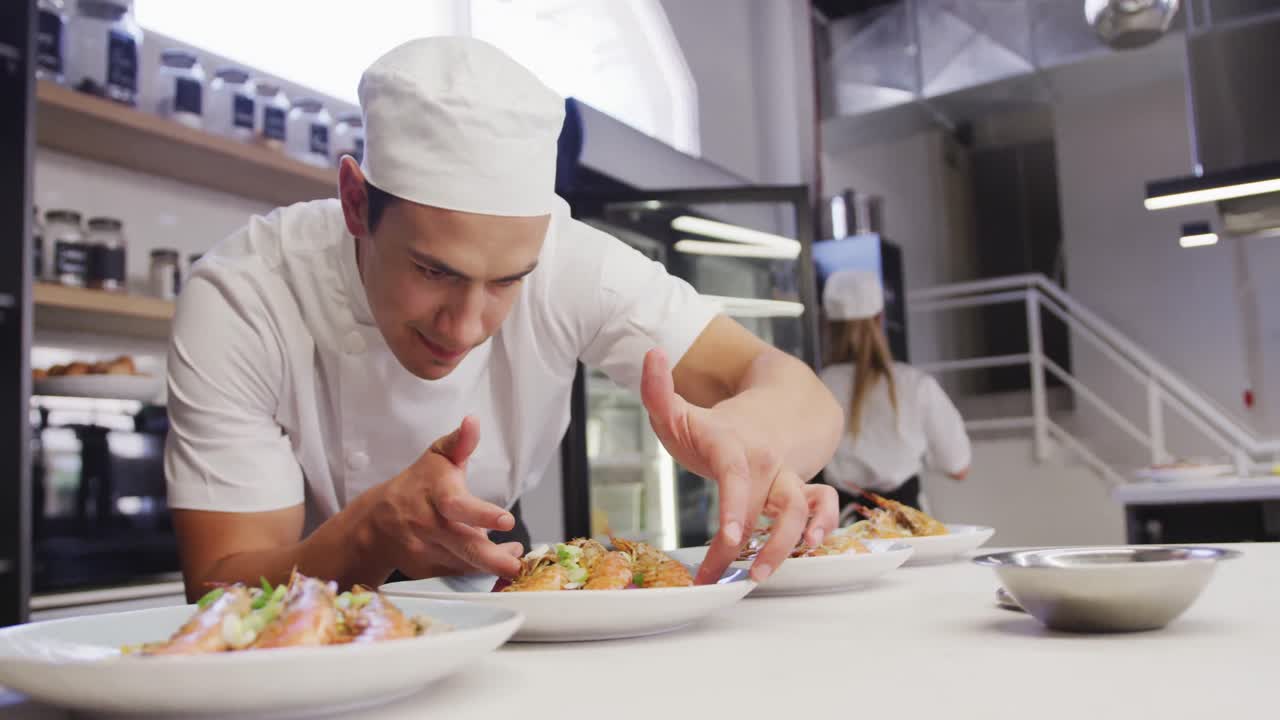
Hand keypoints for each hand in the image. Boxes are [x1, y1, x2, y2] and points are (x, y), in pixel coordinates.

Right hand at [355, 416, 522, 578]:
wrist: (376, 524)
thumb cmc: (416, 486)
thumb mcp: (436, 457)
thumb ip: (459, 442)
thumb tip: (473, 421)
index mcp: (435, 495)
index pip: (457, 506)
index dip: (482, 515)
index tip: (507, 521)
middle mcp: (430, 526)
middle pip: (463, 545)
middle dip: (492, 558)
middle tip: (515, 564)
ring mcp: (427, 551)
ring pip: (465, 564)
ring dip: (493, 564)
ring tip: (513, 558)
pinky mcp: (428, 570)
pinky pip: (458, 574)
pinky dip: (479, 571)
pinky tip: (496, 562)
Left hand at [640, 348, 838, 583]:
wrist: (767, 413)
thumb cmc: (714, 425)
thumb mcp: (678, 407)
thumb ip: (658, 388)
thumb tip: (652, 353)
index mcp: (731, 442)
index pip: (734, 474)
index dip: (733, 506)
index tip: (726, 536)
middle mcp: (765, 460)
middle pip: (759, 505)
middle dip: (740, 546)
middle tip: (715, 577)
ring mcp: (786, 475)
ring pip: (797, 509)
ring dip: (785, 544)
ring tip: (761, 575)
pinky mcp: (802, 489)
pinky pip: (823, 504)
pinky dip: (823, 525)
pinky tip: (810, 548)